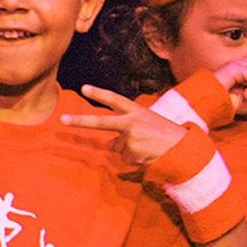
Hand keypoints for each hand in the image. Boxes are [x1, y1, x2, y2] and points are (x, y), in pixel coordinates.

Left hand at [61, 84, 187, 165]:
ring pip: (117, 147)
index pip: (115, 100)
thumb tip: (110, 145)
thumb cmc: (167, 135)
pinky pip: (125, 158)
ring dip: (129, 149)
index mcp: (137, 111)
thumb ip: (127, 129)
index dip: (99, 94)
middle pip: (100, 122)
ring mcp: (130, 139)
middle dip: (80, 121)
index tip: (84, 88)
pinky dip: (135, 158)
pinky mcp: (131, 153)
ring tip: (148, 147)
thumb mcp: (148, 124)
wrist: (183, 149)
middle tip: (63, 119)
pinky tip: (148, 155)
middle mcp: (131, 123)